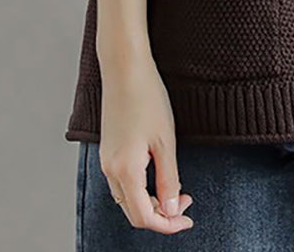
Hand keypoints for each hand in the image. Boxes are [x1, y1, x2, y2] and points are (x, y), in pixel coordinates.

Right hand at [98, 55, 194, 233]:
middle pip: (133, 212)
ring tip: (175, 191)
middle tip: (186, 203)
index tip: (188, 218)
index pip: (144, 216)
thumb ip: (168, 179)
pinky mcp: (107, 150)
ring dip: (150, 203)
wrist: (125, 68)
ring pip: (126, 199)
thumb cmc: (147, 98)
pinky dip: (140, 190)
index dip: (167, 224)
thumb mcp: (166, 141)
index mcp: (125, 170)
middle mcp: (110, 170)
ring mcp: (106, 160)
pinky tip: (157, 177)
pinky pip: (121, 183)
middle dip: (161, 215)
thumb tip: (172, 210)